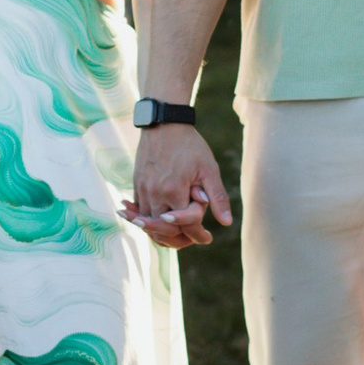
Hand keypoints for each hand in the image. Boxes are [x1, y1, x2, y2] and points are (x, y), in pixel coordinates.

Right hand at [127, 121, 232, 245]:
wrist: (163, 124)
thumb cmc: (189, 145)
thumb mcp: (209, 169)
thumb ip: (217, 197)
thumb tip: (226, 223)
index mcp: (173, 191)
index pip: (186, 225)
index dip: (198, 235)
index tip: (208, 238)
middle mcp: (154, 194)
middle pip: (165, 231)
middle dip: (180, 239)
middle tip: (193, 240)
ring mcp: (142, 190)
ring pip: (149, 225)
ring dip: (163, 234)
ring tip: (178, 236)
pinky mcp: (136, 186)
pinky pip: (141, 213)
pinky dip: (150, 222)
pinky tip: (160, 223)